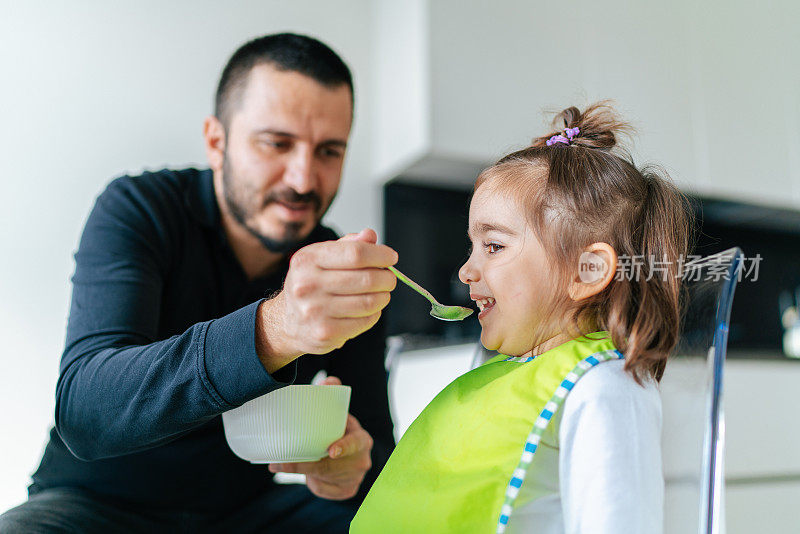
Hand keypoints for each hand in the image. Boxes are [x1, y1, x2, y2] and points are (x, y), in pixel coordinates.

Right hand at [255, 228, 396, 371]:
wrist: (287, 321)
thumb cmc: (310, 285)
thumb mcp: (321, 257)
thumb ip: (348, 245)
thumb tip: (370, 235)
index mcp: (308, 260)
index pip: (355, 253)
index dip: (380, 255)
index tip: (391, 257)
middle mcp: (308, 285)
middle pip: (366, 278)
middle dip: (387, 278)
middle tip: (390, 278)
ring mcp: (315, 311)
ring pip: (369, 302)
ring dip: (383, 297)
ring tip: (382, 293)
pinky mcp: (325, 332)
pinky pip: (364, 321)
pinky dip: (374, 314)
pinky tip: (370, 309)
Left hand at [268, 377, 373, 499]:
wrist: (352, 455)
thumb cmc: (340, 431)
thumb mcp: (339, 414)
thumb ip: (333, 395)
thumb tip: (328, 381)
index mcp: (362, 439)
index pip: (355, 443)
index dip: (344, 447)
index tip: (331, 450)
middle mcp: (362, 461)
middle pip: (331, 466)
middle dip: (304, 465)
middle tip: (279, 462)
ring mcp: (355, 478)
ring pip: (324, 479)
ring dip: (304, 474)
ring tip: (285, 464)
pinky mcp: (347, 491)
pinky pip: (324, 490)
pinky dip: (313, 484)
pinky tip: (308, 477)